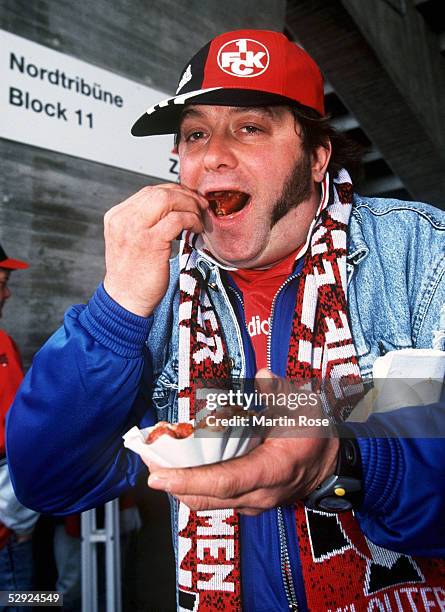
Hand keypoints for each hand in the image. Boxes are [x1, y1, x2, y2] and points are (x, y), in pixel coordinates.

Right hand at [103, 184, 207, 315]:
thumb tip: (174, 207)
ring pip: (169, 200)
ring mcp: (136, 229)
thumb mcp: (130, 241)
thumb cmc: (132, 275)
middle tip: (200, 205)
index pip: (149, 191)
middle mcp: (123, 219)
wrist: (125, 300)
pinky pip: (178, 219)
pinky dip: (192, 220)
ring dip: (190, 206)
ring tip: (199, 217)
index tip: (189, 200)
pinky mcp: (151, 241)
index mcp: (117, 216)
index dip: (174, 192)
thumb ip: (145, 222)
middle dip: (185, 195)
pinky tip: (196, 229)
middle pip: (159, 191)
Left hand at [147, 370, 338, 514]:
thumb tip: (263, 375)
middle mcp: (259, 495)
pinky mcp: (247, 503)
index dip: (189, 479)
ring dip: (178, 485)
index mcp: (272, 470)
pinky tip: (179, 467)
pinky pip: (213, 500)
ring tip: (155, 460)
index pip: (225, 481)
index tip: (157, 476)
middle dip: (171, 481)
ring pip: (207, 502)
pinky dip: (192, 486)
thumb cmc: (315, 436)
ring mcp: (252, 504)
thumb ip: (282, 392)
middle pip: (206, 497)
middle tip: (145, 459)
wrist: (328, 466)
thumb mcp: (305, 408)